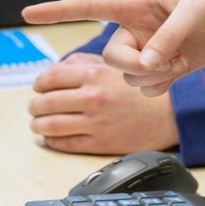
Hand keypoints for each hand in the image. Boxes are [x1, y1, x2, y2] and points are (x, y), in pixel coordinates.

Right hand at [24, 0, 204, 96]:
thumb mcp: (195, 10)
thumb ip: (169, 36)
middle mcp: (136, 29)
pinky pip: (147, 88)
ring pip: (129, 77)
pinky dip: (161, 86)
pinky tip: (181, 69)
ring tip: (181, 59)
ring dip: (153, 76)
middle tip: (167, 61)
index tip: (27, 15)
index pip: (89, 6)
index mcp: (135, 4)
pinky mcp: (167, 67)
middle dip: (135, 66)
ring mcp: (150, 50)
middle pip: (111, 58)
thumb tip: (148, 63)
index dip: (57, 11)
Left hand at [27, 57, 177, 153]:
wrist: (170, 114)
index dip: (38, 83)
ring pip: (50, 125)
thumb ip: (85, 62)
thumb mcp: (116, 65)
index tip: (38, 87)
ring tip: (38, 123)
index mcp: (95, 74)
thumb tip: (58, 67)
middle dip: (35, 105)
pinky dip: (52, 141)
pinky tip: (52, 137)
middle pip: (45, 102)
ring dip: (38, 125)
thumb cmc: (143, 89)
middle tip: (35, 107)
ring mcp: (95, 122)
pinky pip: (65, 143)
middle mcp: (92, 97)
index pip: (50, 77)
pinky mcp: (99, 143)